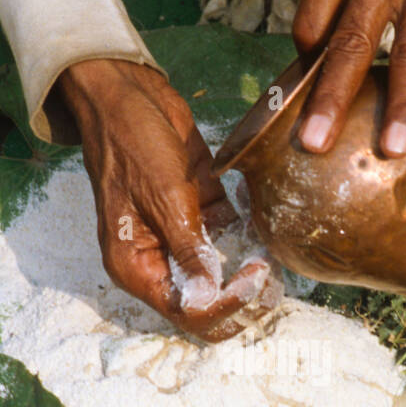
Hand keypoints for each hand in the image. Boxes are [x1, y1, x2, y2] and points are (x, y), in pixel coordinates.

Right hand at [58, 59, 277, 341]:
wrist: (129, 95)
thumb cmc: (134, 144)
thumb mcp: (163, 198)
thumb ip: (188, 249)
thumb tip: (206, 299)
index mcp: (136, 267)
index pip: (185, 311)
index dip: (223, 307)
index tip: (254, 279)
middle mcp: (158, 259)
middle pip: (205, 302)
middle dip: (240, 300)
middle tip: (272, 280)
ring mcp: (181, 236)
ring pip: (221, 273)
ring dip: (249, 270)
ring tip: (276, 259)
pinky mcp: (200, 211)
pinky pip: (229, 236)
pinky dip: (248, 234)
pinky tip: (262, 220)